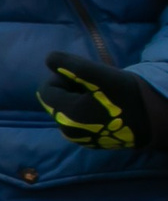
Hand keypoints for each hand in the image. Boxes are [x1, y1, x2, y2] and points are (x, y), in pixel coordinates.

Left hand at [40, 52, 162, 149]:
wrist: (154, 118)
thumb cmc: (128, 95)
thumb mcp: (101, 75)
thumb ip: (72, 65)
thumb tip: (48, 59)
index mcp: (68, 116)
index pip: (47, 89)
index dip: (64, 79)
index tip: (87, 80)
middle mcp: (68, 132)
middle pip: (55, 100)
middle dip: (70, 90)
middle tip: (96, 89)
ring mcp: (77, 139)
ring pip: (65, 110)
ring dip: (77, 100)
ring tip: (102, 99)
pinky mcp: (87, 142)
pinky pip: (75, 121)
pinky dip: (84, 111)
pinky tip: (104, 110)